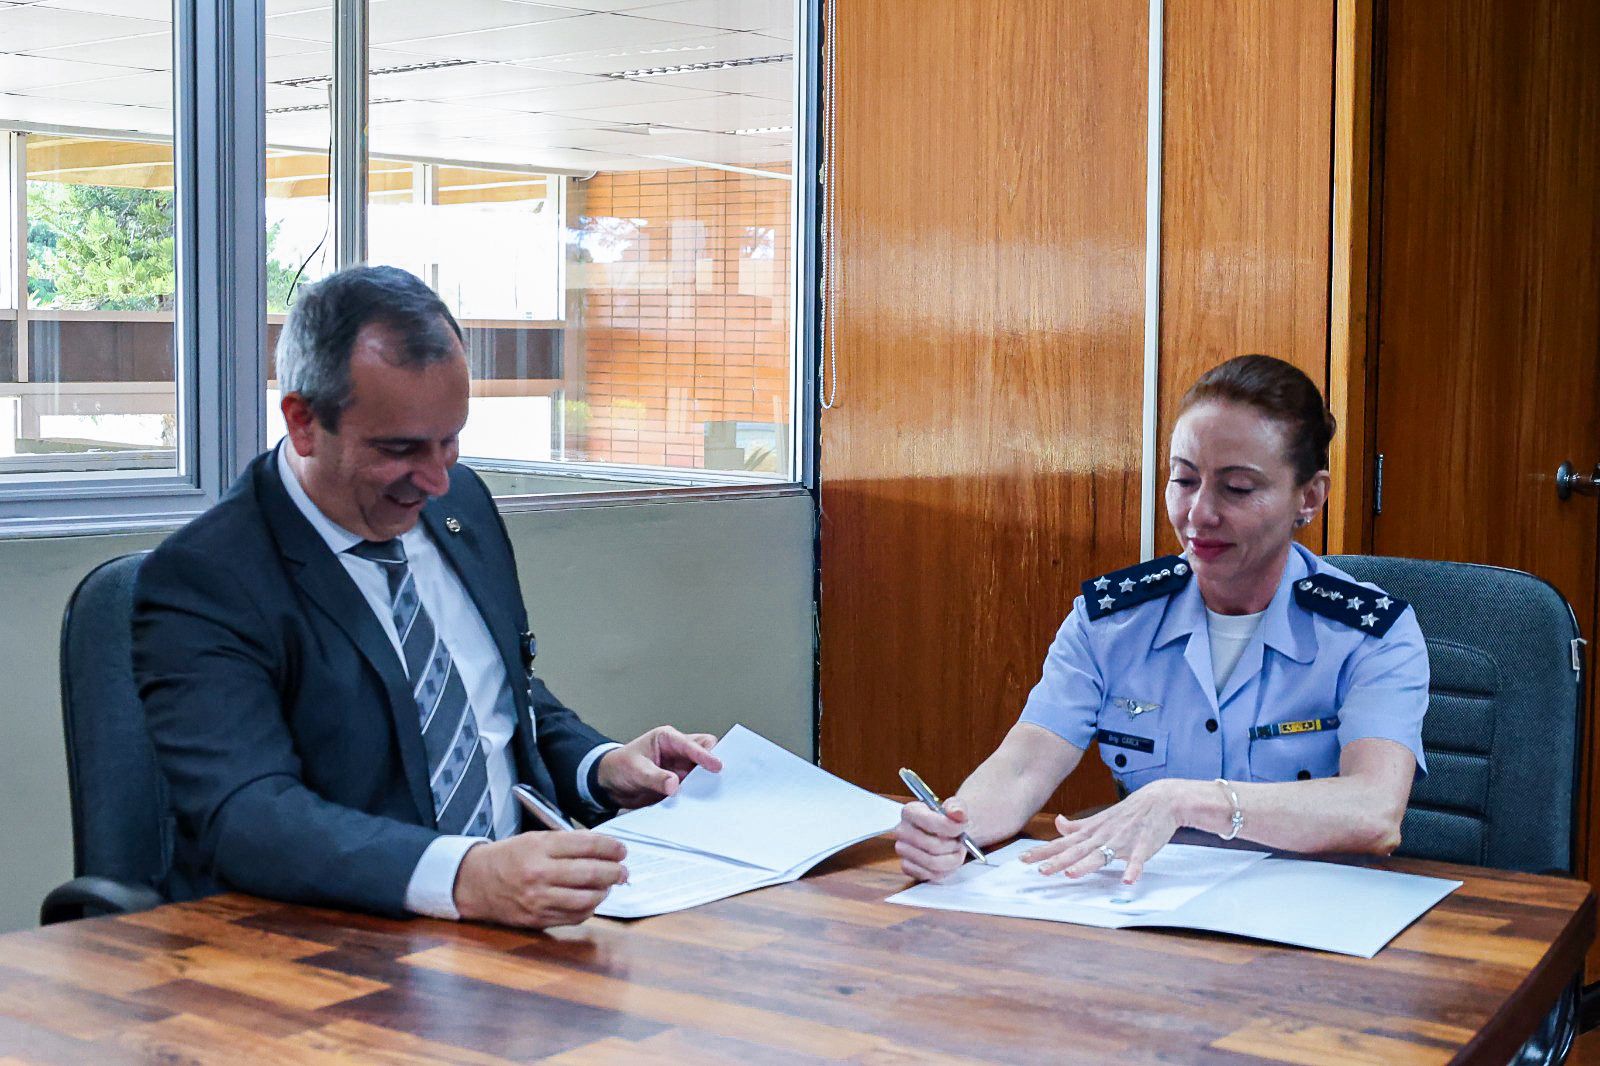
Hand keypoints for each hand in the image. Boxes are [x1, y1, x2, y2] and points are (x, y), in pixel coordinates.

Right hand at [453, 831, 627, 927]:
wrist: (475, 882)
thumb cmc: (509, 857)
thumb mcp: (535, 839)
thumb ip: (568, 844)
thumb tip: (604, 850)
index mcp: (539, 847)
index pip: (586, 844)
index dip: (610, 847)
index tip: (621, 849)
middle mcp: (539, 873)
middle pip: (590, 873)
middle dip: (614, 871)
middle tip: (623, 870)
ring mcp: (538, 899)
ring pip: (586, 899)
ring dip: (605, 892)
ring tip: (609, 885)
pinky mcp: (538, 919)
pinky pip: (574, 917)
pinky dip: (590, 908)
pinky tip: (592, 899)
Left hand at [596, 726, 721, 808]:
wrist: (611, 785)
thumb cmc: (620, 767)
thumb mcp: (635, 770)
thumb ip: (655, 777)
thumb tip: (674, 784)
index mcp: (668, 738)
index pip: (693, 744)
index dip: (706, 755)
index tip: (717, 766)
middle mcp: (678, 751)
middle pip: (706, 752)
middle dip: (713, 764)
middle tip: (721, 778)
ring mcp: (681, 768)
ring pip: (704, 771)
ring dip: (707, 781)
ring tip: (715, 793)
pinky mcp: (681, 783)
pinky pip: (696, 787)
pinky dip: (700, 794)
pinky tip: (703, 803)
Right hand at [894, 798, 970, 881]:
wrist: (944, 832)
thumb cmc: (947, 819)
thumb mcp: (955, 806)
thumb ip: (957, 807)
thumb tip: (958, 813)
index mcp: (910, 811)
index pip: (930, 823)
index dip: (951, 828)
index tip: (962, 828)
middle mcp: (901, 830)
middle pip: (933, 846)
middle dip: (953, 846)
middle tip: (961, 842)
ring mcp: (902, 850)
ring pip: (933, 863)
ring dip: (952, 860)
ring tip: (956, 851)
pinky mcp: (907, 867)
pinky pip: (930, 875)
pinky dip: (945, 871)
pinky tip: (948, 860)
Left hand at [1021, 779, 1189, 883]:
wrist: (1159, 800)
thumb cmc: (1128, 812)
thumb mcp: (1099, 818)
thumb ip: (1077, 825)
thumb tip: (1057, 822)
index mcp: (1091, 831)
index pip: (1062, 843)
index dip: (1043, 851)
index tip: (1023, 859)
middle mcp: (1102, 836)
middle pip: (1076, 851)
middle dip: (1057, 861)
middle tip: (1040, 871)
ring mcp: (1122, 840)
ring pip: (1101, 855)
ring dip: (1086, 865)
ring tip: (1071, 874)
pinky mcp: (1142, 846)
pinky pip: (1137, 859)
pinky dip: (1132, 869)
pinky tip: (1127, 880)